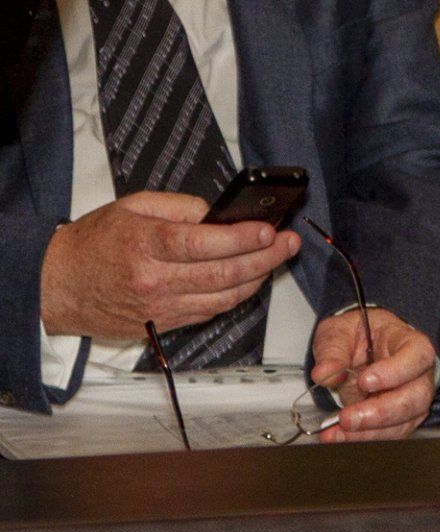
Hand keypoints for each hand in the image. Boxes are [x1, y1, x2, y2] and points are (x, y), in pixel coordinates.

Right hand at [40, 192, 298, 340]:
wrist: (57, 285)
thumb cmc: (96, 241)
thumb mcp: (134, 206)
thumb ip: (181, 207)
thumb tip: (220, 214)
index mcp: (146, 244)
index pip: (204, 244)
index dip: (243, 238)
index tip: (271, 229)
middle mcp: (154, 280)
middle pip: (224, 273)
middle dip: (266, 257)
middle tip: (289, 243)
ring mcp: (159, 307)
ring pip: (224, 297)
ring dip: (259, 278)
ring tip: (279, 259)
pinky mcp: (162, 324)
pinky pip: (210, 311)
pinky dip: (236, 295)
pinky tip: (251, 278)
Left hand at [309, 308, 436, 442]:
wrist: (356, 350)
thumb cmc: (357, 336)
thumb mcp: (339, 333)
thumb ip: (332, 351)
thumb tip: (325, 372)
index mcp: (408, 341)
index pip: (417, 356)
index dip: (395, 371)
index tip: (365, 381)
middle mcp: (418, 372)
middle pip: (418, 395)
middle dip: (382, 412)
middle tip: (349, 417)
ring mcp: (412, 396)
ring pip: (406, 420)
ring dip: (371, 431)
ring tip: (339, 431)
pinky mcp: (400, 418)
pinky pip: (390, 433)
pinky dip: (364, 438)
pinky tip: (341, 436)